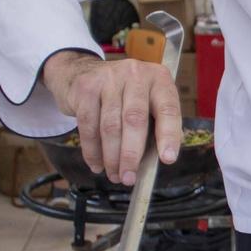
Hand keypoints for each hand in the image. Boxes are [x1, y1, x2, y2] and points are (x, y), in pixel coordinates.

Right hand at [43, 50, 182, 184]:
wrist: (82, 71)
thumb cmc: (123, 96)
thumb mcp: (146, 101)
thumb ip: (155, 125)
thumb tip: (159, 160)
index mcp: (159, 79)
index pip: (168, 109)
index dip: (169, 135)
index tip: (168, 159)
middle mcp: (135, 74)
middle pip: (134, 119)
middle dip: (132, 155)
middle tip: (129, 178)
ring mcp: (109, 78)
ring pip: (110, 126)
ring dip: (111, 157)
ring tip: (114, 175)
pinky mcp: (86, 88)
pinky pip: (88, 126)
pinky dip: (92, 151)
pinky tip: (97, 164)